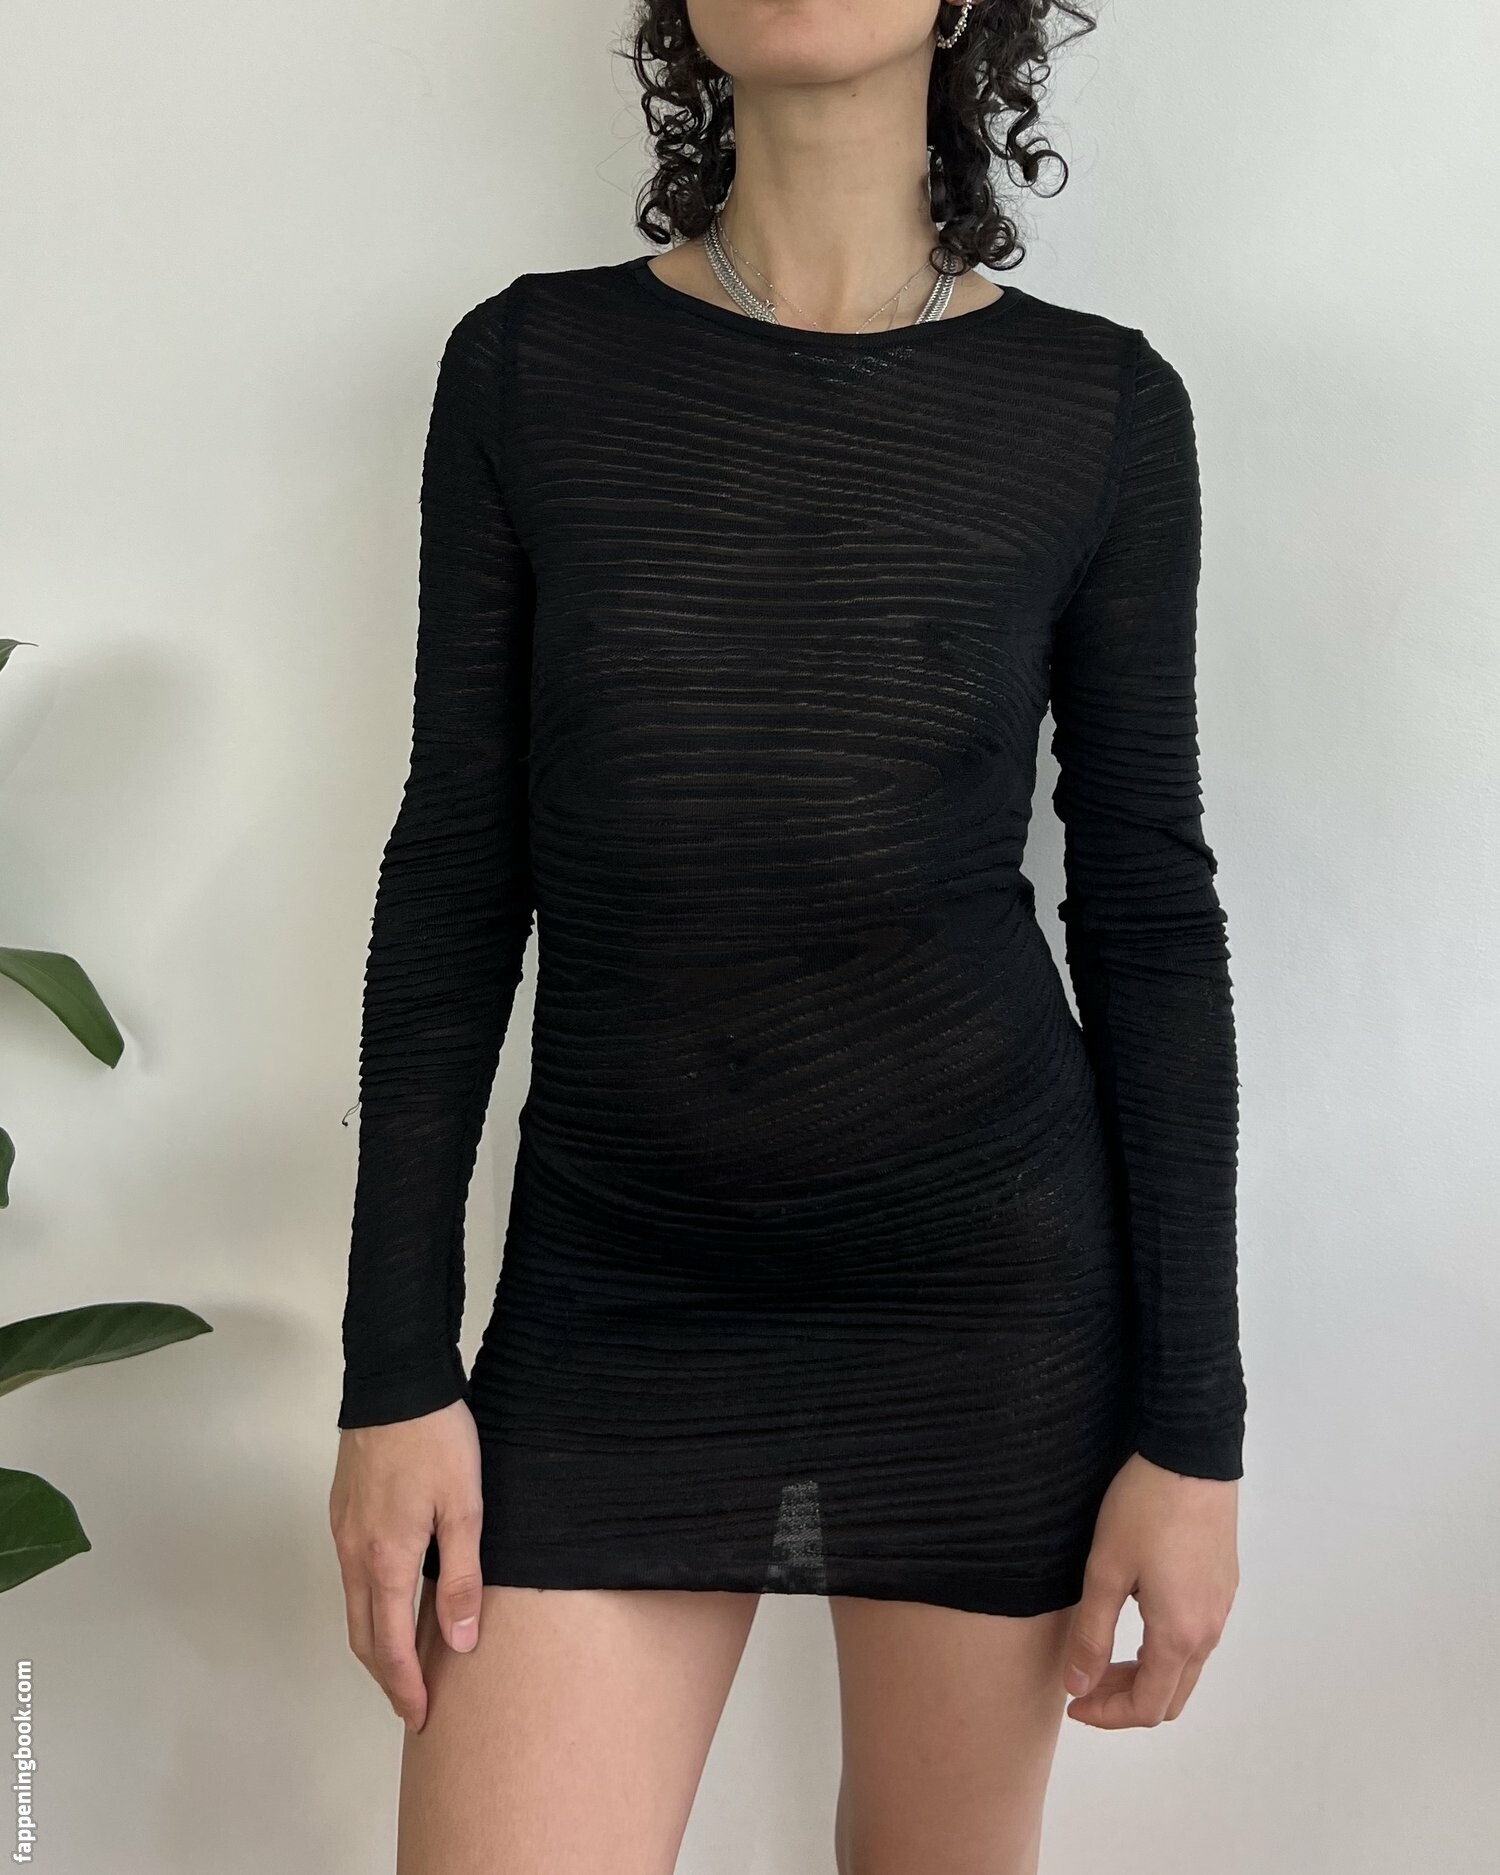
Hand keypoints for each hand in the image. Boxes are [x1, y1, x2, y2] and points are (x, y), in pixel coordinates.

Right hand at [329, 1398, 484, 1731]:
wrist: (394, 1382)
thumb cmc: (436, 1440)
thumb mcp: (465, 1508)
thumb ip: (462, 1578)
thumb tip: (459, 1642)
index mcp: (386, 1560)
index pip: (390, 1646)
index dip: (405, 1687)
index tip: (420, 1717)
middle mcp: (355, 1554)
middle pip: (363, 1636)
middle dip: (386, 1676)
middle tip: (411, 1704)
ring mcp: (343, 1532)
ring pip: (353, 1606)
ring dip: (375, 1643)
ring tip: (403, 1663)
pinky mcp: (342, 1511)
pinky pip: (350, 1577)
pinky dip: (368, 1607)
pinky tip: (391, 1603)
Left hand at [1063, 1451, 1238, 1727]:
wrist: (1192, 1455)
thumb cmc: (1144, 1509)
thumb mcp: (1106, 1569)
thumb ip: (1092, 1634)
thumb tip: (1077, 1687)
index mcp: (1179, 1634)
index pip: (1149, 1707)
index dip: (1108, 1715)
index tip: (1073, 1703)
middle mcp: (1209, 1631)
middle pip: (1171, 1696)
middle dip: (1125, 1700)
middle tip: (1083, 1682)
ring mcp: (1220, 1608)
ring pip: (1185, 1669)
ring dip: (1144, 1675)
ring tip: (1101, 1654)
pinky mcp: (1222, 1586)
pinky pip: (1196, 1640)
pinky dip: (1163, 1650)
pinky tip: (1133, 1620)